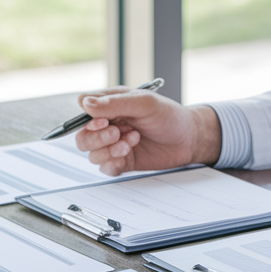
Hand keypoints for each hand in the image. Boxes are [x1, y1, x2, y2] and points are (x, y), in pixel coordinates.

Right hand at [73, 86, 222, 175]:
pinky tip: (129, 153)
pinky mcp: (122, 161)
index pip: (84, 110)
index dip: (88, 119)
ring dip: (109, 150)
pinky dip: (114, 162)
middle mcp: (109, 125)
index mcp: (111, 104)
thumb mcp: (144, 103)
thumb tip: (85, 104)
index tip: (104, 121)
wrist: (188, 138)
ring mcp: (114, 144)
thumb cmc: (168, 115)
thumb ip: (114, 103)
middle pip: (82, 137)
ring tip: (132, 140)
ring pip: (92, 154)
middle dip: (97, 138)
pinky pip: (105, 168)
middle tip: (117, 133)